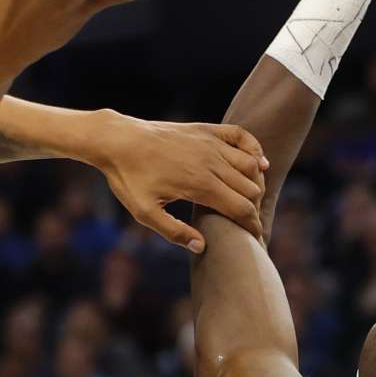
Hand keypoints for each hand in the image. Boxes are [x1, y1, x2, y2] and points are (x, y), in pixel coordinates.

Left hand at [90, 113, 268, 252]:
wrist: (116, 139)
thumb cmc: (128, 176)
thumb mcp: (144, 212)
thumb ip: (173, 231)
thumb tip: (201, 246)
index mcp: (200, 185)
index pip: (242, 209)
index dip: (253, 226)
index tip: (256, 239)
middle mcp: (211, 162)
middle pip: (251, 189)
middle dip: (254, 209)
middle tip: (247, 223)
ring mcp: (210, 143)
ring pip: (250, 165)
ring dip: (255, 183)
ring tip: (249, 199)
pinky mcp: (205, 130)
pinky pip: (241, 136)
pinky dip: (255, 149)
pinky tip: (258, 162)